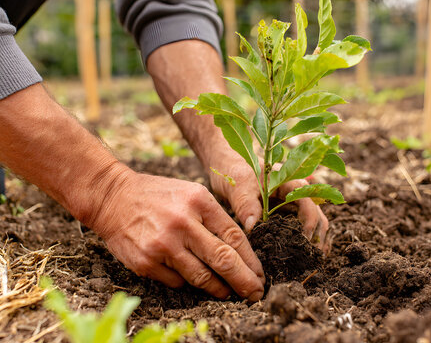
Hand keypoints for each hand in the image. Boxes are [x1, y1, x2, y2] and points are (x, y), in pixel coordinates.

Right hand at [87, 171, 264, 300]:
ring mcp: (163, 245)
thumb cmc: (158, 196)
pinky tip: (191, 278)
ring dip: (219, 290)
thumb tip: (239, 252)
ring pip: (201, 277)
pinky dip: (187, 282)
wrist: (112, 198)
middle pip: (223, 260)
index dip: (251, 261)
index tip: (260, 276)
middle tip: (256, 294)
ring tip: (229, 293)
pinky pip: (177, 282)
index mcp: (199, 202)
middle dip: (244, 282)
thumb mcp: (191, 194)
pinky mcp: (146, 262)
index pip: (234, 237)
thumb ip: (215, 219)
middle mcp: (182, 223)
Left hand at [208, 149, 329, 250]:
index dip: (309, 225)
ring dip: (314, 241)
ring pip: (314, 224)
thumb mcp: (238, 185)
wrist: (227, 165)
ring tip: (311, 263)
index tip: (302, 244)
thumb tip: (253, 227)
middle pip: (317, 216)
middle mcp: (297, 193)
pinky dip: (305, 241)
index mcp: (290, 182)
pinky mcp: (286, 213)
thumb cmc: (234, 170)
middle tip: (310, 260)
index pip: (309, 204)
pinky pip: (301, 227)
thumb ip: (246, 204)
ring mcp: (293, 204)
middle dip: (317, 238)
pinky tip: (302, 258)